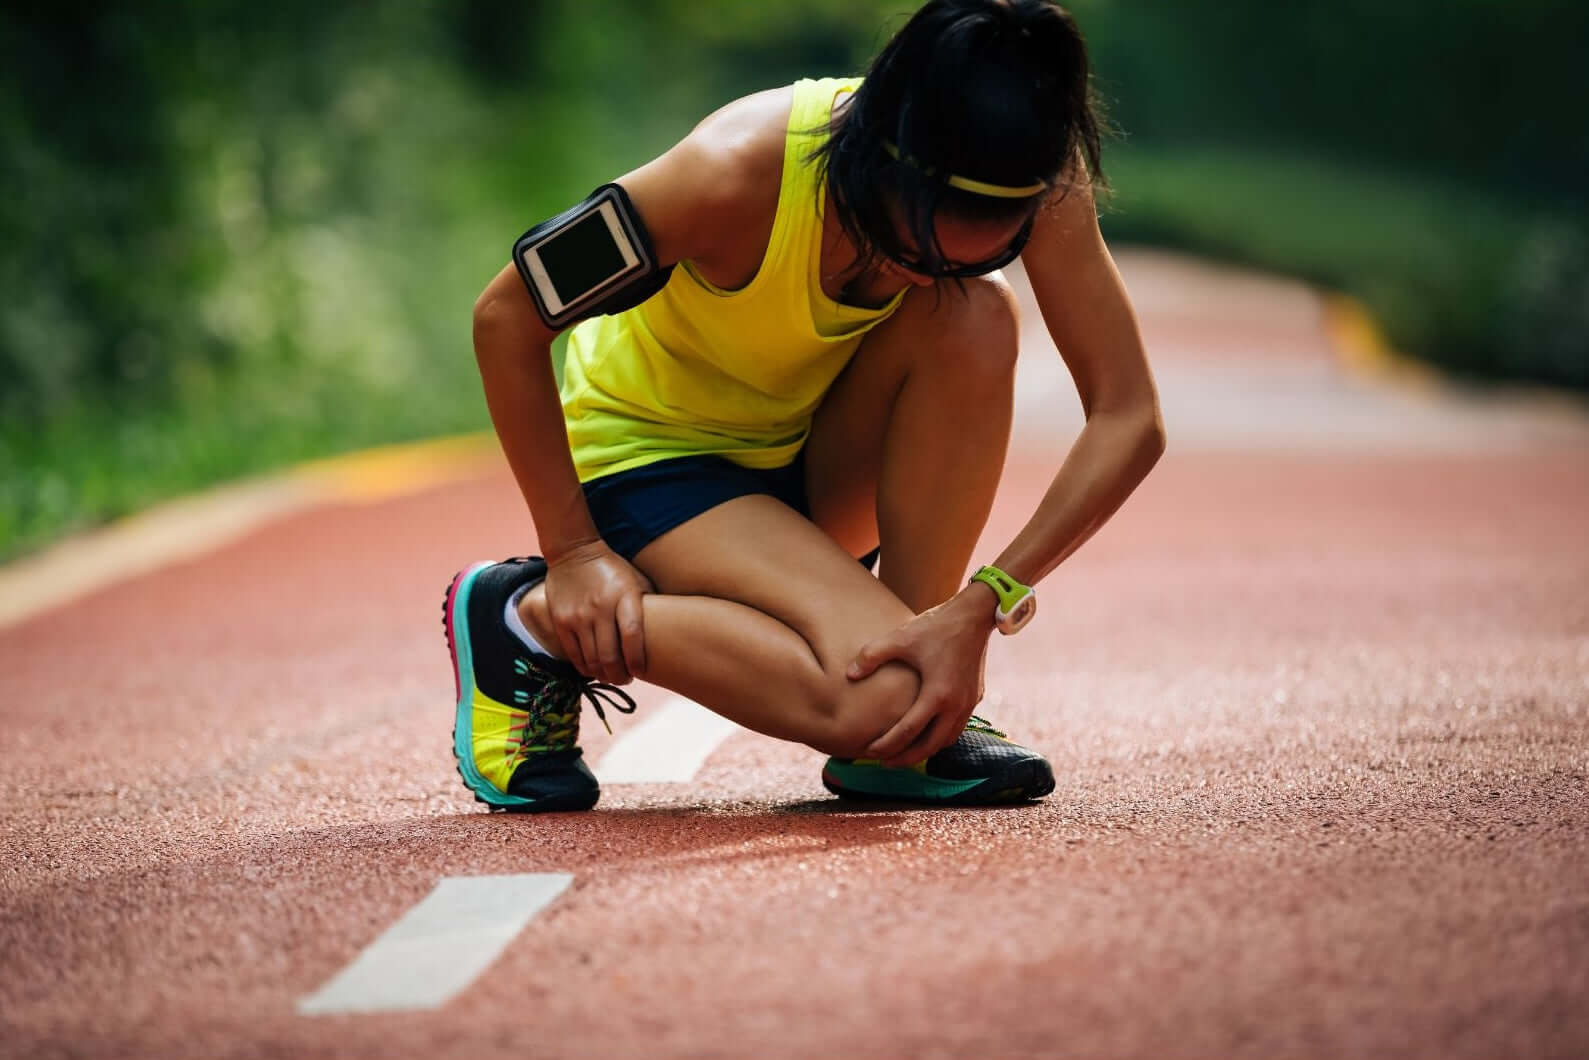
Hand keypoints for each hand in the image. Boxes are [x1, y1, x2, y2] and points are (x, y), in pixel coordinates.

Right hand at [542, 541, 653, 684]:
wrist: (574, 551)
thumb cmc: (613, 569)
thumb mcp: (637, 580)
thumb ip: (649, 605)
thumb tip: (668, 631)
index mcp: (624, 597)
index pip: (633, 636)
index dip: (637, 660)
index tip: (640, 671)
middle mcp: (600, 608)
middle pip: (610, 655)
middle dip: (620, 675)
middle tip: (625, 679)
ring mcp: (579, 616)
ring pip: (592, 659)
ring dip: (603, 675)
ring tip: (611, 676)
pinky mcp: (561, 621)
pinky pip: (574, 654)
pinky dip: (585, 667)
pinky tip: (593, 669)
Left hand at [846, 586, 996, 766]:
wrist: (975, 615)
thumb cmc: (936, 626)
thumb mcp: (900, 637)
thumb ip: (872, 655)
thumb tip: (849, 675)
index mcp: (937, 694)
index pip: (908, 732)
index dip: (887, 745)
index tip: (869, 752)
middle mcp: (956, 705)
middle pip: (930, 746)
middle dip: (906, 758)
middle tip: (884, 762)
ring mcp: (969, 703)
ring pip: (946, 740)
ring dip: (925, 750)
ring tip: (904, 752)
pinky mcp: (975, 697)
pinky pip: (957, 728)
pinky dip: (940, 737)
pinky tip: (927, 734)